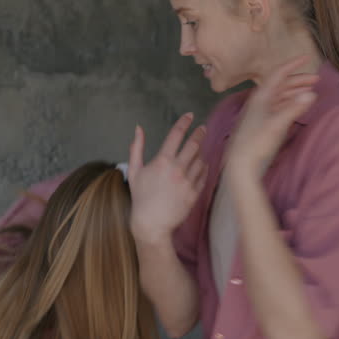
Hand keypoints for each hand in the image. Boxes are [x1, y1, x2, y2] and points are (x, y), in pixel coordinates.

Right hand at [127, 113, 207, 241]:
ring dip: (200, 152)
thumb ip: (136, 147)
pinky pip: (203, 175)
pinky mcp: (195, 193)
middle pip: (194, 144)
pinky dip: (204, 168)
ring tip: (198, 150)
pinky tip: (202, 165)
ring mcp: (188, 181)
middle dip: (199, 133)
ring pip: (200, 159)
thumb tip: (138, 128)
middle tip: (202, 128)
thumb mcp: (134, 171)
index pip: (176, 135)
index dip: (184, 122)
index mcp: (162, 161)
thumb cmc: (140, 197)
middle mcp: (177, 169)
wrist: (152, 223)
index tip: (189, 115)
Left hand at [225, 57, 317, 177]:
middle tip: (316, 79)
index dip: (292, 64)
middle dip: (298, 79)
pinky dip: (291, 102)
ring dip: (295, 91)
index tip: (306, 57)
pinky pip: (280, 106)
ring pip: (281, 96)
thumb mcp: (277, 124)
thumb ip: (294, 108)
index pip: (278, 74)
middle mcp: (260, 102)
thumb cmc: (256, 144)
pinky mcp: (264, 124)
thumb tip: (311, 92)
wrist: (241, 164)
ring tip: (311, 91)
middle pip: (281, 84)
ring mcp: (262, 113)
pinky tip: (298, 106)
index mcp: (261, 97)